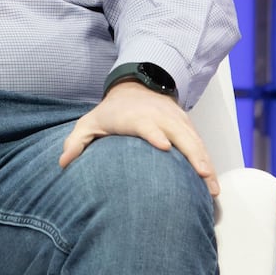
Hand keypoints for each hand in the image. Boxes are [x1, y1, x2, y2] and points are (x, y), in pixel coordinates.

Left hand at [59, 81, 218, 195]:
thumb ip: (76, 142)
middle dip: (191, 153)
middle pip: (178, 134)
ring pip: (194, 141)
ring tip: (212, 187)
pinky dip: (208, 161)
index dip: (154, 133)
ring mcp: (175, 120)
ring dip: (205, 162)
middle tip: (201, 175)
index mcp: (135, 117)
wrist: (136, 86)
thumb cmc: (111, 112)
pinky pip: (199, 143)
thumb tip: (63, 162)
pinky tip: (212, 182)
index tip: (163, 146)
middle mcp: (159, 117)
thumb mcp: (90, 123)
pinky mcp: (186, 125)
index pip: (146, 124)